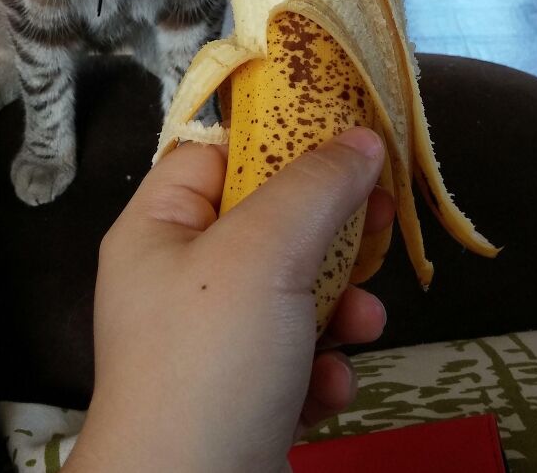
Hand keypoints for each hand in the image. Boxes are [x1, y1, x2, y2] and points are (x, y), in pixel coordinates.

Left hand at [64, 128, 391, 472]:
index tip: (338, 137)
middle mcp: (179, 281)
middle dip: (328, 230)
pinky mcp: (242, 398)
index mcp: (158, 230)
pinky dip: (321, 367)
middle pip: (266, 223)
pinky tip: (330, 385)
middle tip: (378, 219)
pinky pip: (295, 359)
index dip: (272, 141)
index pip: (212, 156)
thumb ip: (315, 187)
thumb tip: (360, 138)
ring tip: (362, 323)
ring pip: (291, 294)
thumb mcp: (263, 253)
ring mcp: (210, 344)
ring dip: (338, 305)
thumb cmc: (211, 361)